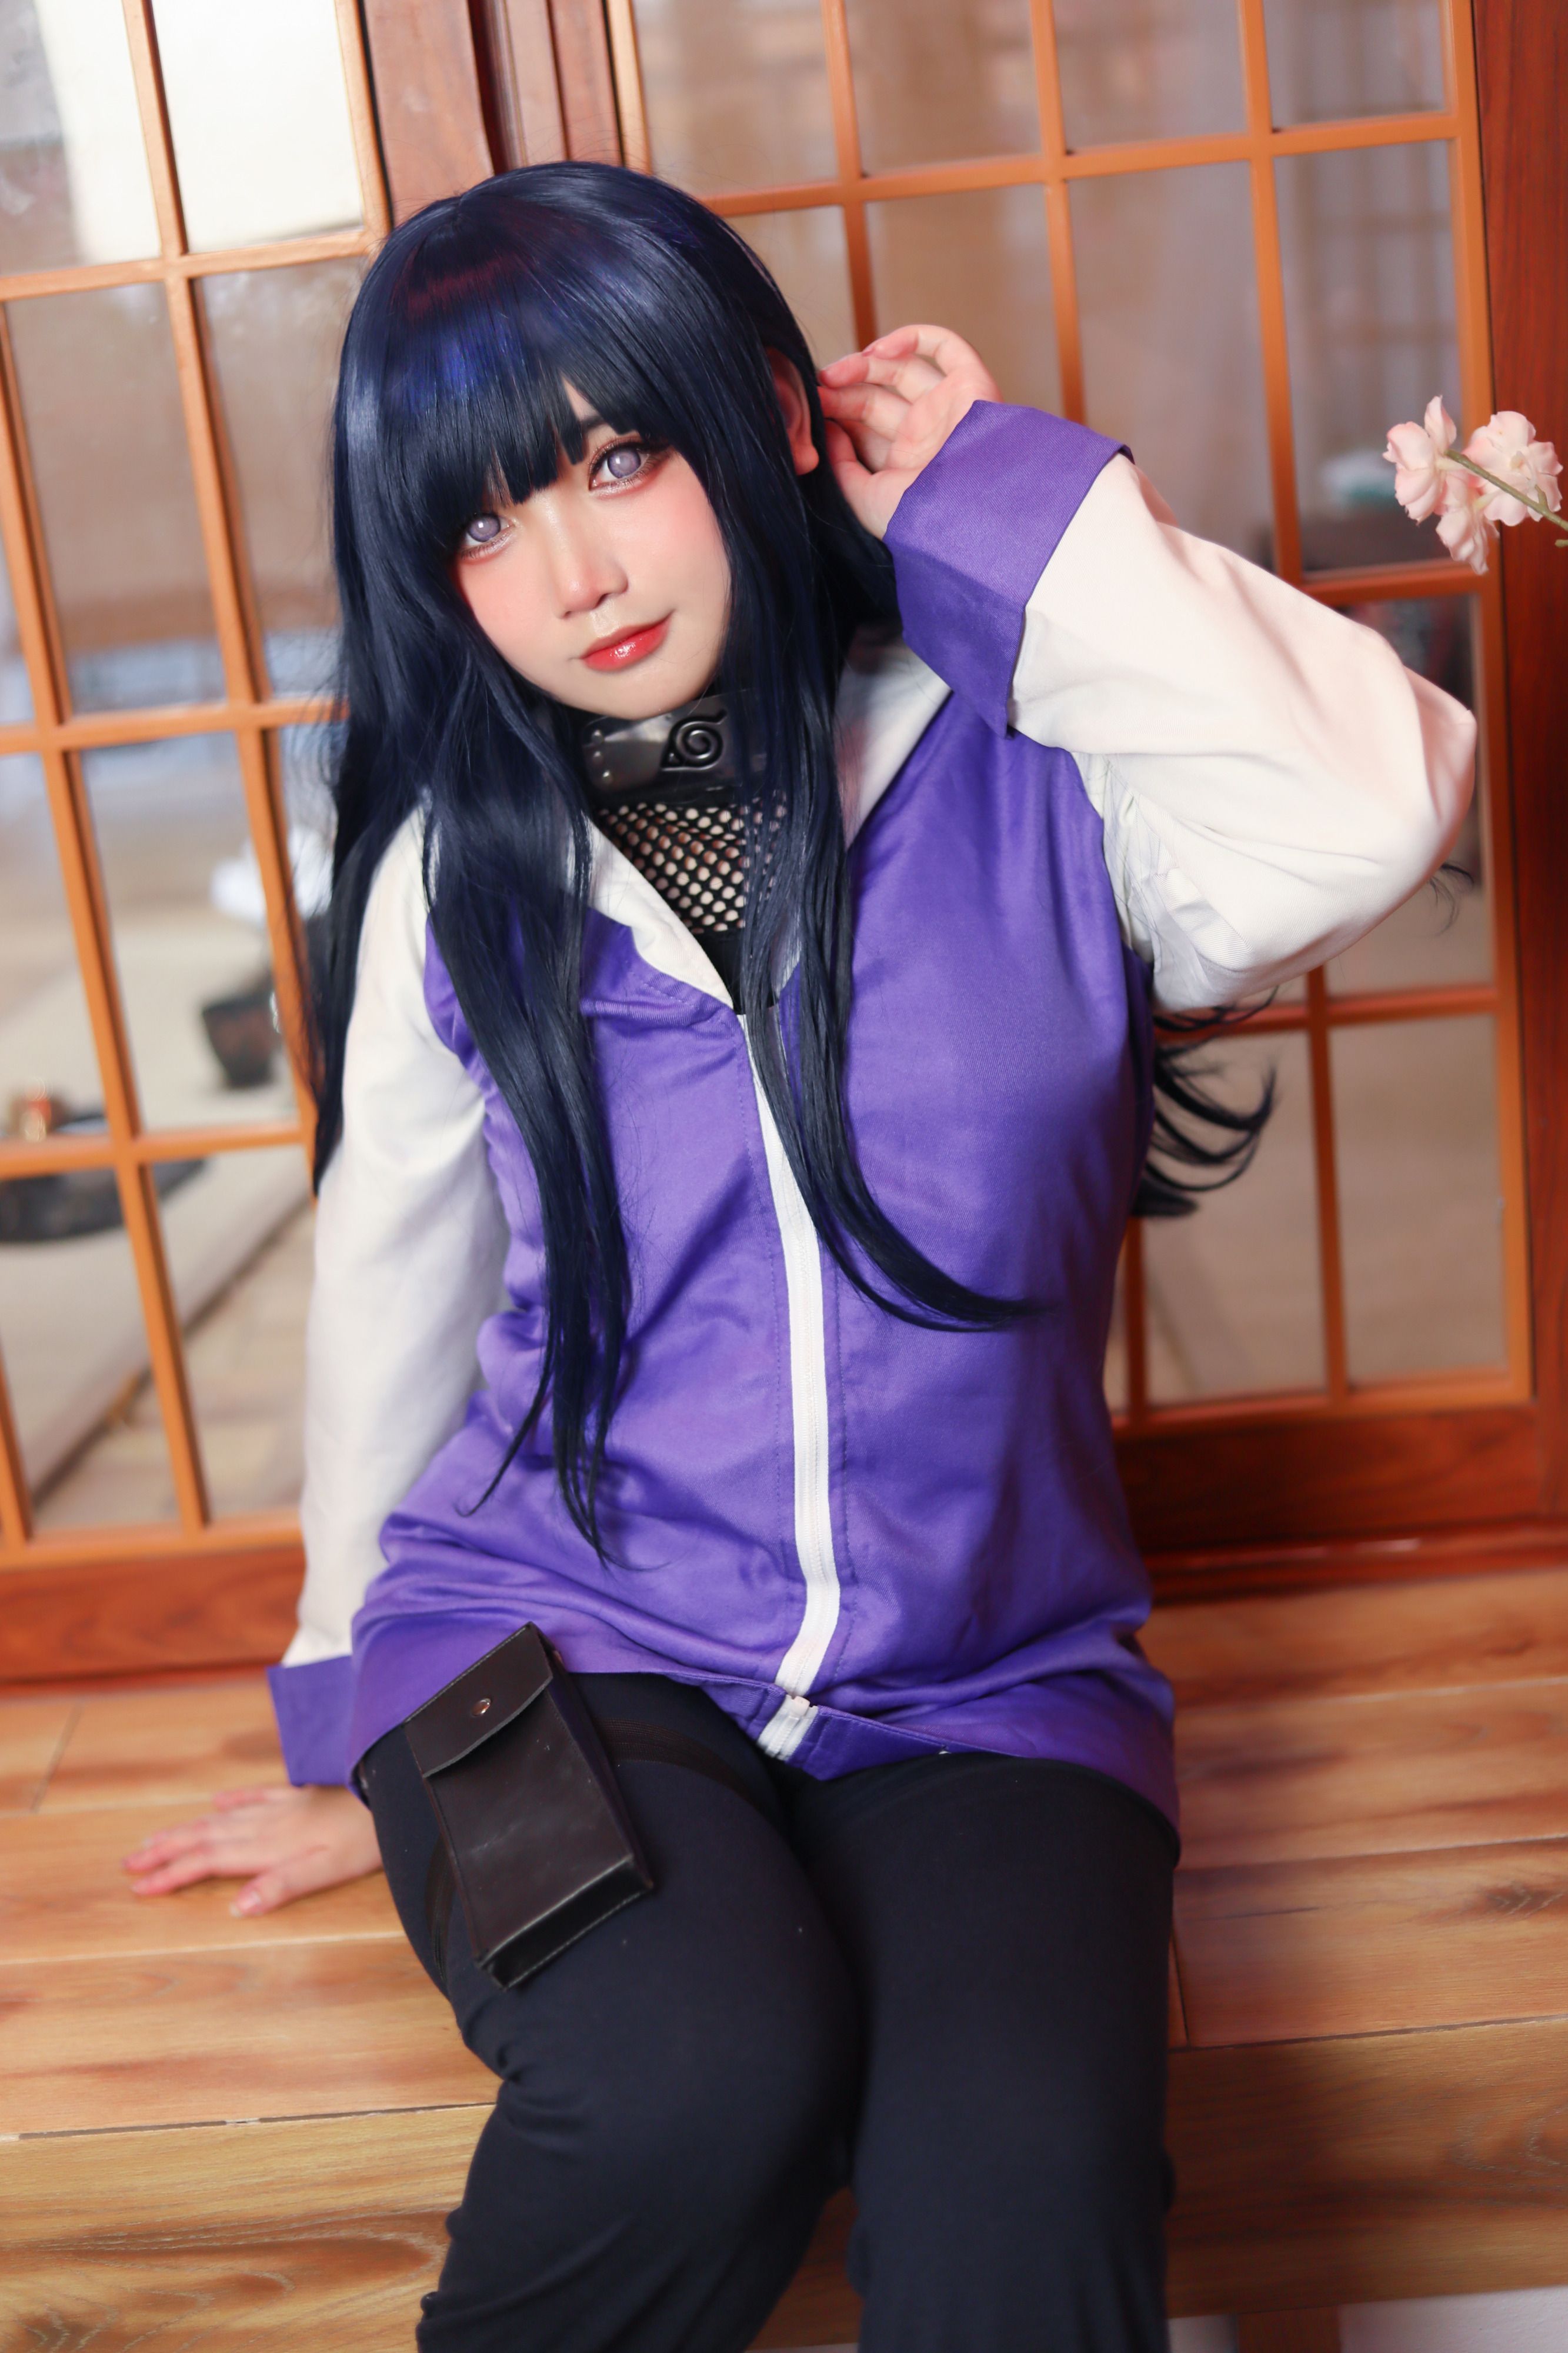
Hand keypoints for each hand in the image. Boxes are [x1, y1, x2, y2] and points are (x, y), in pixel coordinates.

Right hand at [122, 1783, 383, 1916]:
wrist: (391, 1795)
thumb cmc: (365, 1841)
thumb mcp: (327, 1872)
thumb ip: (282, 1887)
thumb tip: (236, 1907)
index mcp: (270, 1847)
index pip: (208, 1861)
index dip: (172, 1875)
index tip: (139, 1888)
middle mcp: (268, 1823)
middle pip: (204, 1837)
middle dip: (164, 1851)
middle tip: (128, 1863)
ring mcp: (282, 1805)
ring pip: (222, 1817)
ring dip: (186, 1828)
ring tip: (155, 1837)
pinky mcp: (300, 1794)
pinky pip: (256, 1794)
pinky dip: (232, 1799)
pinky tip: (218, 1799)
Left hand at [817, 324, 1001, 538]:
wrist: (969, 508)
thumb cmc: (919, 514)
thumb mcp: (865, 500)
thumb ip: (842, 468)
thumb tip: (827, 431)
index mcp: (903, 464)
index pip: (864, 428)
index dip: (837, 415)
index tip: (812, 413)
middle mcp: (925, 434)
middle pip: (876, 398)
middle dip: (844, 391)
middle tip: (818, 391)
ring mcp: (947, 407)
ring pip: (901, 369)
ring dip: (865, 364)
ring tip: (835, 373)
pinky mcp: (971, 384)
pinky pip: (944, 346)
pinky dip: (912, 338)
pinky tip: (879, 350)